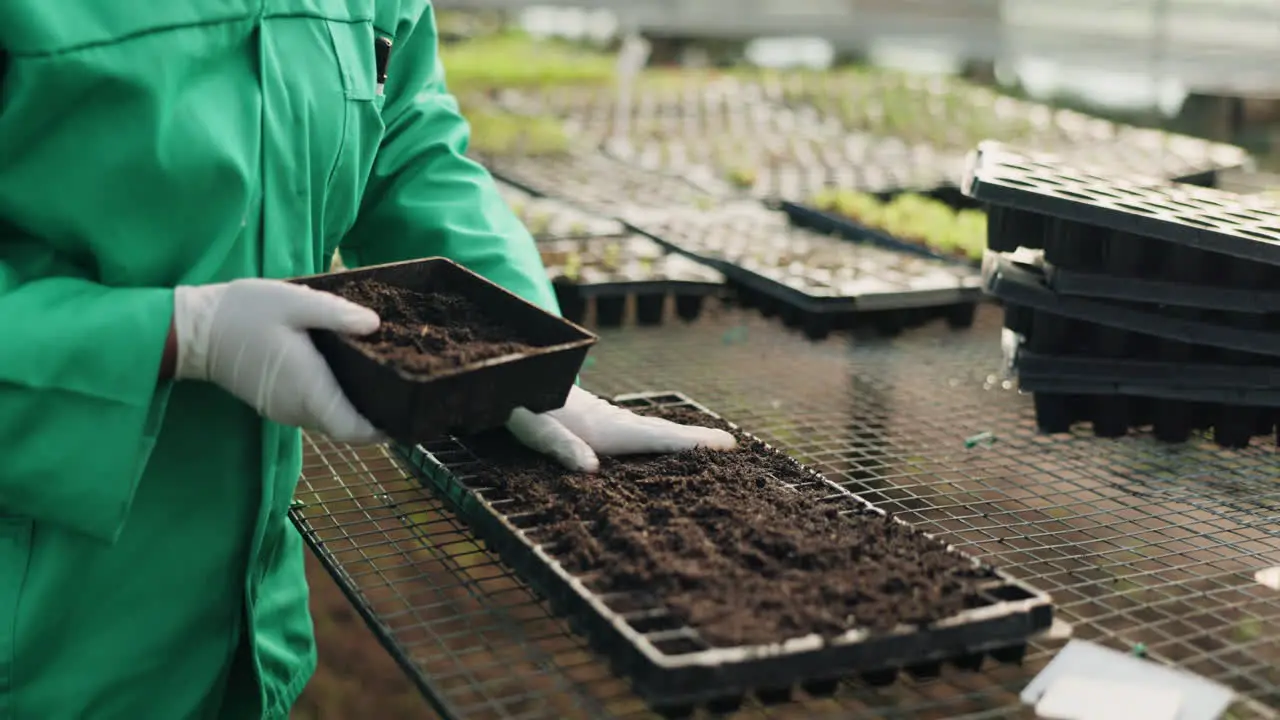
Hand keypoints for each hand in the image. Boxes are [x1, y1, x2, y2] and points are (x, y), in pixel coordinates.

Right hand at [172, 279, 384, 443]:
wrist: (192, 330)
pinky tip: (346, 375)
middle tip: (403, 391)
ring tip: (381, 380)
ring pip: (329, 420)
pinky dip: (334, 402)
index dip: (383, 430)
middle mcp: (298, 410)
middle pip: (345, 427)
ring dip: (353, 409)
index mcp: (309, 389)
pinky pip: (313, 411)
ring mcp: (283, 410)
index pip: (353, 430)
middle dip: (375, 416)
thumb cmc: (243, 313)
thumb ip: (336, 314)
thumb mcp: (294, 302)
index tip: (407, 416)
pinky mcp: (273, 404)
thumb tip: (375, 325)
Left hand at [506, 386, 736, 471]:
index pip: (659, 439)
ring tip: (705, 444)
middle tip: (731, 445)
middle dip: (696, 440)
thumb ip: (563, 448)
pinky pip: (638, 432)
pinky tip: (656, 442)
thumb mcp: (538, 431)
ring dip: (679, 438)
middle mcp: (615, 423)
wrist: (512, 374)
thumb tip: (590, 469)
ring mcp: (608, 419)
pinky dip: (657, 437)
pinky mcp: (599, 420)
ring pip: (652, 430)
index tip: (727, 444)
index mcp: (608, 431)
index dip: (693, 444)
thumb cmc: (523, 407)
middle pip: (663, 433)